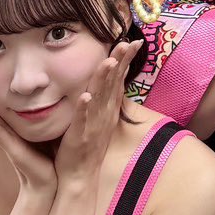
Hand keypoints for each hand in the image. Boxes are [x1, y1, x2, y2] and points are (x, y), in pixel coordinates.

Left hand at [57, 40, 143, 180]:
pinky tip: (85, 96)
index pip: (119, 78)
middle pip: (114, 82)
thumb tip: (112, 77)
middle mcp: (104, 113)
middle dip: (121, 61)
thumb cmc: (88, 143)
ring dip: (104, 79)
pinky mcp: (79, 135)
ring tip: (110, 61)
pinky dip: (84, 108)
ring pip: (99, 97)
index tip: (135, 40)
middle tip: (129, 42)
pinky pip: (81, 119)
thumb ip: (106, 96)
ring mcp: (93, 123)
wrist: (80, 174)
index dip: (127, 59)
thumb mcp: (101, 116)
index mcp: (109, 107)